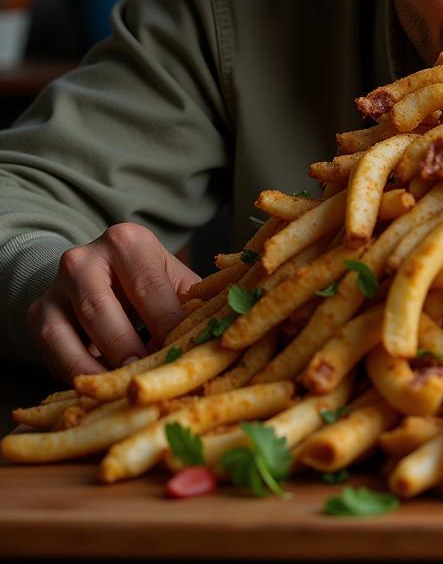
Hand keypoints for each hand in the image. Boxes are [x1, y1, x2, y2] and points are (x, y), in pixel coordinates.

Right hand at [27, 222, 200, 384]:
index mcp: (127, 241)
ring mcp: (55, 286)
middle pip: (102, 311)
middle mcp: (84, 257)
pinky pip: (52, 351)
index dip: (165, 325)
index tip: (179, 354)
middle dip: (126, 350)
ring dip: (95, 368)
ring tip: (122, 389)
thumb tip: (216, 331)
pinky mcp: (37, 313)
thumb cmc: (148, 281)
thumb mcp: (173, 281)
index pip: (148, 287)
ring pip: (67, 334)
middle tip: (146, 379)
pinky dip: (75, 374)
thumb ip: (193, 302)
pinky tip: (98, 389)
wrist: (99, 273)